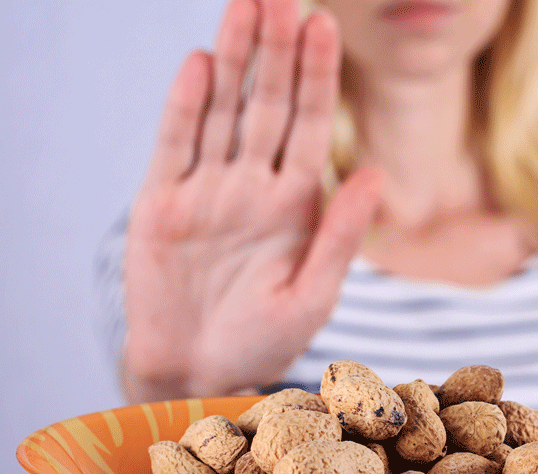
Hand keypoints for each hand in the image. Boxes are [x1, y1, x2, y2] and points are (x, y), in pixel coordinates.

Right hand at [122, 0, 382, 398]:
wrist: (195, 372)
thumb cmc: (262, 340)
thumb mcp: (313, 295)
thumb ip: (341, 235)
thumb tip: (376, 174)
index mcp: (295, 201)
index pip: (309, 124)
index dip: (317, 75)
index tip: (323, 24)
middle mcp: (252, 184)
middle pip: (267, 103)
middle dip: (275, 51)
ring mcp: (206, 189)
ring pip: (221, 111)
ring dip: (232, 60)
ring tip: (243, 8)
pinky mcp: (162, 203)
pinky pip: (175, 146)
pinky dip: (186, 107)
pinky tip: (198, 65)